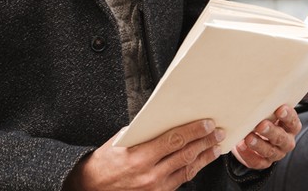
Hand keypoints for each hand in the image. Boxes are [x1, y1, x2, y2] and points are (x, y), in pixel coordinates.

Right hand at [65, 119, 224, 190]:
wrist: (90, 189)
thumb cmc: (102, 164)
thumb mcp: (119, 142)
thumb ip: (143, 134)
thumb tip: (164, 124)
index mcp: (139, 156)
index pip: (174, 140)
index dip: (193, 131)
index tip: (206, 123)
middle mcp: (150, 175)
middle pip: (185, 154)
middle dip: (204, 142)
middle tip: (217, 132)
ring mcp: (155, 188)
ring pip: (187, 169)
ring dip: (204, 156)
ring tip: (215, 146)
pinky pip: (180, 181)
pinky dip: (192, 169)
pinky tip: (199, 162)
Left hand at [231, 104, 300, 169]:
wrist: (251, 133)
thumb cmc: (260, 116)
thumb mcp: (264, 109)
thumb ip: (264, 103)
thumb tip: (253, 82)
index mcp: (290, 126)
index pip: (293, 122)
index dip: (288, 116)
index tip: (280, 109)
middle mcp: (286, 141)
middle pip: (282, 138)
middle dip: (271, 131)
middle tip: (261, 124)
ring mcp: (276, 153)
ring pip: (270, 151)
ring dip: (259, 144)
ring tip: (248, 137)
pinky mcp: (264, 162)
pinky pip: (258, 162)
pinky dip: (248, 155)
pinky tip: (240, 146)